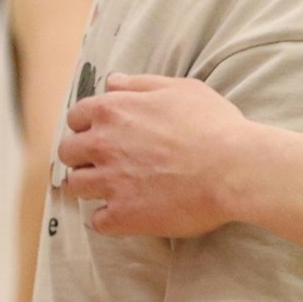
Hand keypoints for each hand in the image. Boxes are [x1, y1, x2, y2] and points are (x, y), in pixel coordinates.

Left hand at [58, 74, 249, 236]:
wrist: (234, 168)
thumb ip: (140, 84)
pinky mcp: (122, 215)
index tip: (102, 133)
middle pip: (69, 153)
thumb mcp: (181, 89)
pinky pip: (98, 220)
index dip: (88, 125)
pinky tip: (128, 212)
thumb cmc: (213, 125)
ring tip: (115, 188)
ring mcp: (110, 182)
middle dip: (83, 156)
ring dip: (92, 187)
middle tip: (106, 162)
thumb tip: (113, 81)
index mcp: (113, 111)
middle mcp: (102, 145)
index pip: (76, 117)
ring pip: (76, 187)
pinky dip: (109, 218)